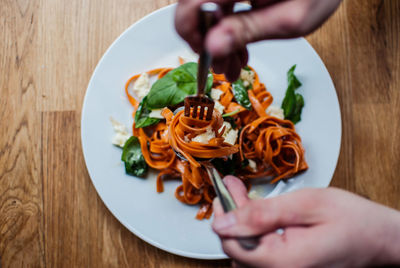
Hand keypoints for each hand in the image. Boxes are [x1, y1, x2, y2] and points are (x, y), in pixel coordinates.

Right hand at [175, 0, 341, 80]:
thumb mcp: (290, 19)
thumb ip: (248, 30)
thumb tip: (212, 47)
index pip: (191, 5)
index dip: (192, 34)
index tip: (209, 57)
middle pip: (195, 7)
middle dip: (209, 41)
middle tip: (227, 66)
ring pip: (206, 7)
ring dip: (218, 36)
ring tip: (236, 60)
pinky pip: (220, 2)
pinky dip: (226, 23)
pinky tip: (239, 42)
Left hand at [212, 176, 399, 266]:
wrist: (379, 237)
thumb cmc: (353, 221)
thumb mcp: (306, 205)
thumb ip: (262, 214)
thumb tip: (224, 222)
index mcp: (284, 261)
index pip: (232, 246)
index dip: (223, 217)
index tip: (223, 192)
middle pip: (237, 249)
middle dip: (231, 216)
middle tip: (234, 189)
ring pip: (246, 252)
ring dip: (241, 224)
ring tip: (244, 199)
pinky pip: (261, 254)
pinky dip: (254, 233)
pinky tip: (258, 215)